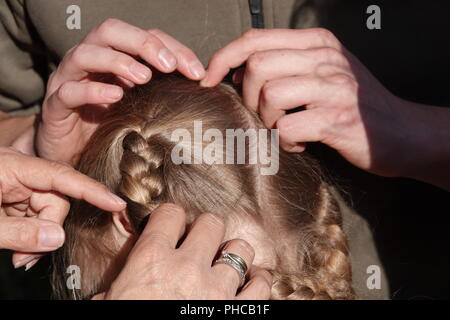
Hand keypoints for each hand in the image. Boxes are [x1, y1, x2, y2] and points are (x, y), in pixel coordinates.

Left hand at [0, 147, 125, 268]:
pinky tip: (20, 250)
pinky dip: (34, 237)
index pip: (62, 175)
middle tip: (25, 257)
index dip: (92, 190)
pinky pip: (39, 217)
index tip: (116, 204)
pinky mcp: (17, 199)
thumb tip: (58, 238)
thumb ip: (19, 232)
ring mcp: (19, 186)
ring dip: (40, 238)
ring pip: (51, 211)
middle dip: (50, 229)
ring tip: (19, 257)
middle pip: (58, 199)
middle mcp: (21, 173)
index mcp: (13, 166)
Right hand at [37, 19, 205, 164]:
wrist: (73, 154)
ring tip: (144, 77)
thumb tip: (201, 86)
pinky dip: (92, 91)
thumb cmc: (109, 127)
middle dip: (143, 43)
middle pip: (111, 32)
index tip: (197, 72)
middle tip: (169, 64)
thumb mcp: (140, 106)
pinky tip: (115, 96)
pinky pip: (68, 91)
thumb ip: (162, 92)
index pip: (144, 37)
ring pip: (85, 53)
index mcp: (114, 58)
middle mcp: (90, 63)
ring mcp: (69, 81)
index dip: (173, 48)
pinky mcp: (55, 106)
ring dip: (118, 61)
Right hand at [97, 204, 271, 299]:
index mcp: (152, 261)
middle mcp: (187, 268)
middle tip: (200, 244)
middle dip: (206, 231)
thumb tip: (114, 288)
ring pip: (240, 249)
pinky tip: (249, 282)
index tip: (173, 227)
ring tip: (225, 263)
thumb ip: (119, 286)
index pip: (171, 214)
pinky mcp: (237, 312)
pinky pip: (260, 286)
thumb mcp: (112, 301)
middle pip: (211, 223)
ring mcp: (216, 291)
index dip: (172, 218)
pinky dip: (258, 281)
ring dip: (233, 254)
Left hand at [201, 28, 417, 177]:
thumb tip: (238, 72)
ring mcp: (333, 87)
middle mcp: (325, 58)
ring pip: (269, 95)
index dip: (223, 58)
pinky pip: (287, 128)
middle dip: (248, 96)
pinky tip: (299, 144)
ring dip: (268, 120)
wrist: (404, 133)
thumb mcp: (325, 71)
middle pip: (257, 66)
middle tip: (264, 114)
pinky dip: (285, 142)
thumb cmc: (357, 105)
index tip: (209, 79)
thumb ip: (287, 65)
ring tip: (286, 130)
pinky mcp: (337, 119)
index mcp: (317, 43)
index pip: (255, 39)